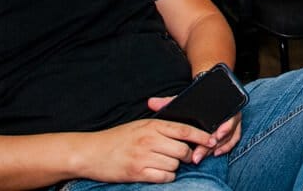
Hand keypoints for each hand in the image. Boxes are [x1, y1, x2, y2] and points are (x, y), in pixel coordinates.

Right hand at [78, 117, 211, 182]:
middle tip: (181, 157)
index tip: (212, 140)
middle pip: (183, 150)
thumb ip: (161, 127)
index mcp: (152, 125)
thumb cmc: (117, 138)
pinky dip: (165, 177)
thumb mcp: (140, 125)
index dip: (202, 136)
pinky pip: (164, 177)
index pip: (184, 130)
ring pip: (174, 165)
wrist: (91, 152)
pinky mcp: (137, 172)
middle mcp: (150, 140)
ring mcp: (143, 156)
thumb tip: (184, 131)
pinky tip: (158, 173)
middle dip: (186, 155)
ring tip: (163, 164)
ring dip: (173, 167)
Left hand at [146, 97, 241, 164]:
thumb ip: (168, 101)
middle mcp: (229, 113)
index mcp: (222, 104)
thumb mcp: (183, 99)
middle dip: (212, 145)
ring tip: (202, 157)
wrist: (206, 96)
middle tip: (198, 155)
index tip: (214, 136)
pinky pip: (232, 141)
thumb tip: (152, 102)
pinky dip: (225, 148)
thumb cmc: (195, 99)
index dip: (224, 128)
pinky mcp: (231, 130)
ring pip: (229, 138)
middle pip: (226, 132)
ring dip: (218, 148)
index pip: (227, 117)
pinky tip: (215, 154)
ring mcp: (231, 122)